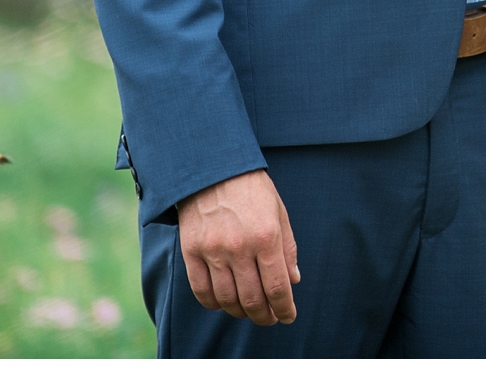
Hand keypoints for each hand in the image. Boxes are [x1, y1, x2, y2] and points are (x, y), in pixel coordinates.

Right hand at [178, 169, 300, 325]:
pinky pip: (202, 290)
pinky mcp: (191, 251)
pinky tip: (224, 303)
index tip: (288, 316)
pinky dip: (214, 304)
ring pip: (227, 299)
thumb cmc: (252, 189)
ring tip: (249, 311)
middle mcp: (240, 247)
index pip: (278, 286)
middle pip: (252, 298)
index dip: (284, 308)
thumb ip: (288, 248)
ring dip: (240, 312)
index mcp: (266, 236)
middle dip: (264, 315)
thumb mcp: (279, 212)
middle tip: (269, 318)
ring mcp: (213, 251)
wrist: (213, 167)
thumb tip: (294, 280)